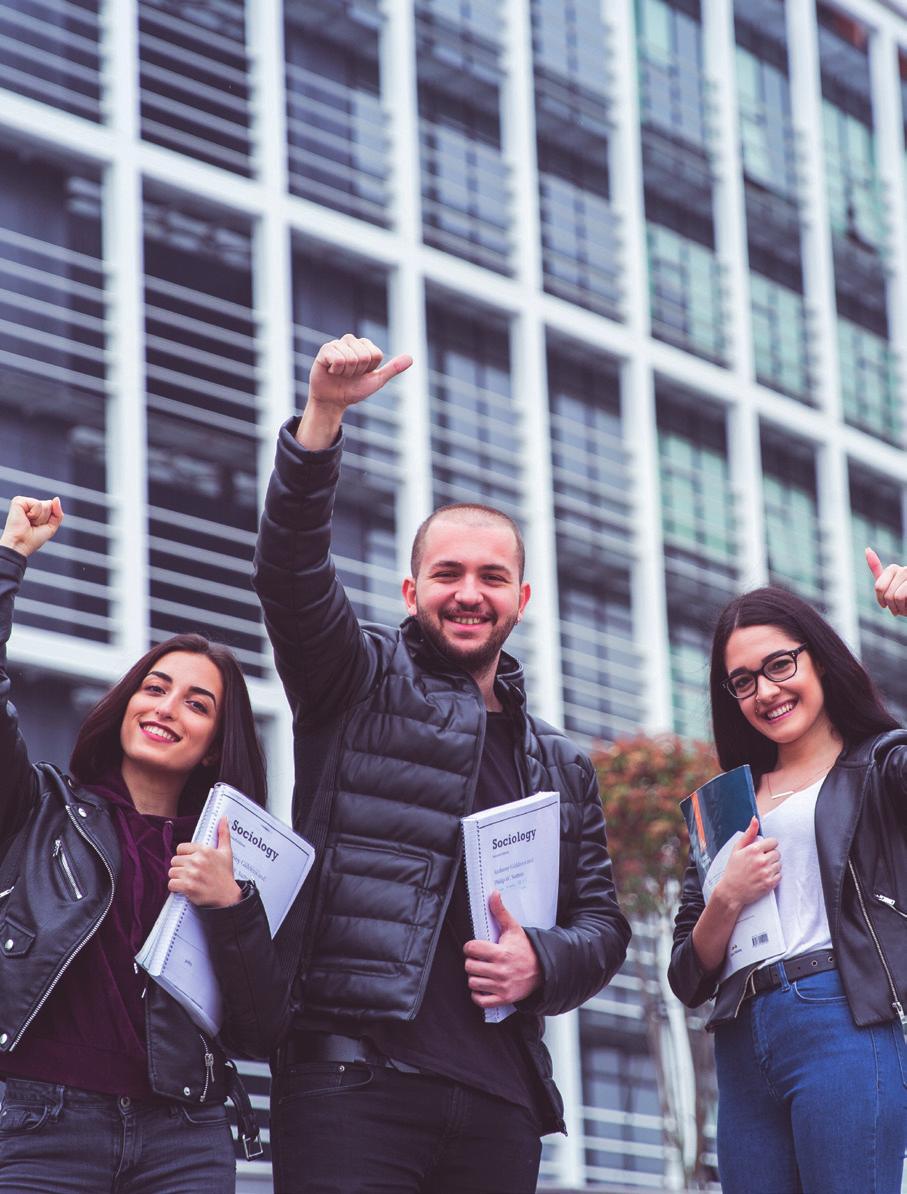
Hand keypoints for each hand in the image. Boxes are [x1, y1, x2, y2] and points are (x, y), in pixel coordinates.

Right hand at [0, 496, 63, 557]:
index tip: (39, 526)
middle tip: (33, 525)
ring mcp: (24, 502)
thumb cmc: (33, 539)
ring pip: (45, 504)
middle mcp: (30, 504)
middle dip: (45, 518)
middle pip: (49, 504)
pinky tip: (26, 518)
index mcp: (36, 510)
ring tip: (29, 522)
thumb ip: (57, 513)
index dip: (50, 518)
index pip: (52, 506)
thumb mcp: (51, 526)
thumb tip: (56, 498)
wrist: (21, 544)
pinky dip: (34, 514)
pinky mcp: (18, 501)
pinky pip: (37, 504)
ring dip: (40, 518)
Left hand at [168, 817, 241, 907]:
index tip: (190, 862)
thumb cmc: (225, 874)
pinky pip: (171, 884)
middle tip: (189, 873)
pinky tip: (183, 888)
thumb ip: (223, 833)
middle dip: (180, 867)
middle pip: (174, 860)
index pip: (181, 848)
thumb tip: (224, 818)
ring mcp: (192, 874)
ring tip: (186, 880)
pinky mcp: (188, 887)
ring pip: (171, 872)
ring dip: (177, 877)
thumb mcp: (226, 852)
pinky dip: (175, 887)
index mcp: (204, 850)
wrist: (228, 896)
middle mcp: (197, 860)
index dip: (184, 855)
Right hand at [296, 334, 412, 449]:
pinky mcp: (325, 350)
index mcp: (365, 346)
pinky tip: (331, 371)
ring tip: (340, 374)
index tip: (361, 374)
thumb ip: (392, 369)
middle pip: (364, 356)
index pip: (376, 355)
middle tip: (349, 375)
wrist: (333, 401)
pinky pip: (337, 359)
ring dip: (346, 372)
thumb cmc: (354, 390)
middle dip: (358, 371)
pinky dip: (336, 370)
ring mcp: (337, 344)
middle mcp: (351, 341)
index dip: (370, 369)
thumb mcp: (376, 380)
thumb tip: (411, 358)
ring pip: (351, 358)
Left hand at [462, 891, 541, 1008]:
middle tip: (479, 959)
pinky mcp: (503, 999)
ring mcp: (502, 986)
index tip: (475, 947)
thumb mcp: (514, 928)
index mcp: (501, 952)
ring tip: (482, 971)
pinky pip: (480, 1000)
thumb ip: (500, 912)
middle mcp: (500, 971)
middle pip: (469, 966)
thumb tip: (494, 893)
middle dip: (472, 961)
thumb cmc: (525, 948)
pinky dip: (478, 994)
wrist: (543, 970)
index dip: (470, 946)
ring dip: (474, 977)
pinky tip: (483, 985)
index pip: (471, 949)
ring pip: (472, 982)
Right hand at [715, 817, 780, 909]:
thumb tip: (755, 819)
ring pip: (779, 864)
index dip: (769, 845)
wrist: (731, 891)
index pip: (773, 842)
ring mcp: (766, 873)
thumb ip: (748, 833)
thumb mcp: (737, 849)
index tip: (764, 850)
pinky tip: (764, 876)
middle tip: (761, 861)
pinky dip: (774, 876)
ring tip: (762, 869)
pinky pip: (779, 876)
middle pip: (777, 853)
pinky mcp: (770, 884)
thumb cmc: (733, 869)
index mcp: (753, 850)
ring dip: (773, 866)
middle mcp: (762, 860)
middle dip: (771, 856)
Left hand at [866, 547, 906, 616]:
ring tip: (905, 608)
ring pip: (897, 596)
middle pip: (888, 593)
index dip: (881, 599)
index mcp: (894, 569)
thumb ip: (877, 571)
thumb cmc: (903, 600)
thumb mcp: (887, 587)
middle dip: (892, 606)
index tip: (885, 605)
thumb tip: (867, 548)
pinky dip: (906, 608)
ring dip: (900, 609)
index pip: (879, 587)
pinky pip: (903, 597)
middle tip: (899, 608)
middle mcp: (905, 569)